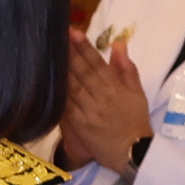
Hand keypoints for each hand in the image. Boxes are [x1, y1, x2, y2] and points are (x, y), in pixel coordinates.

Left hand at [57, 31, 151, 172]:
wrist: (134, 153)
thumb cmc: (135, 121)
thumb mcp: (137, 93)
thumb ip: (126, 68)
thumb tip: (118, 44)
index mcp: (115, 88)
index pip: (97, 63)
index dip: (84, 47)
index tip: (74, 32)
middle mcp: (101, 97)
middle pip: (81, 72)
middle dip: (68, 54)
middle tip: (55, 37)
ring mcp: (88, 111)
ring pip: (71, 87)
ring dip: (59, 71)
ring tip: (47, 56)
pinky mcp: (79, 124)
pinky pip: (66, 107)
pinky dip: (57, 95)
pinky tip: (46, 83)